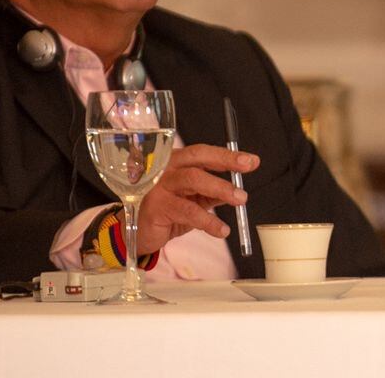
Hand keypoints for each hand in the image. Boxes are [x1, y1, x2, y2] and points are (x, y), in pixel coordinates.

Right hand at [133, 144, 258, 255]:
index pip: (202, 153)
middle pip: (197, 160)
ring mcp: (157, 186)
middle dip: (225, 162)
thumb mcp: (192, 199)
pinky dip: (208, 221)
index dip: (227, 155)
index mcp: (175, 162)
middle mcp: (164, 169)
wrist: (133, 232)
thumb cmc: (165, 210)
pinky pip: (187, 211)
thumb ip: (211, 193)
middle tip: (247, 170)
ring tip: (240, 200)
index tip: (251, 160)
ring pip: (193, 181)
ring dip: (221, 189)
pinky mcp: (156, 206)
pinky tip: (221, 229)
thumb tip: (236, 190)